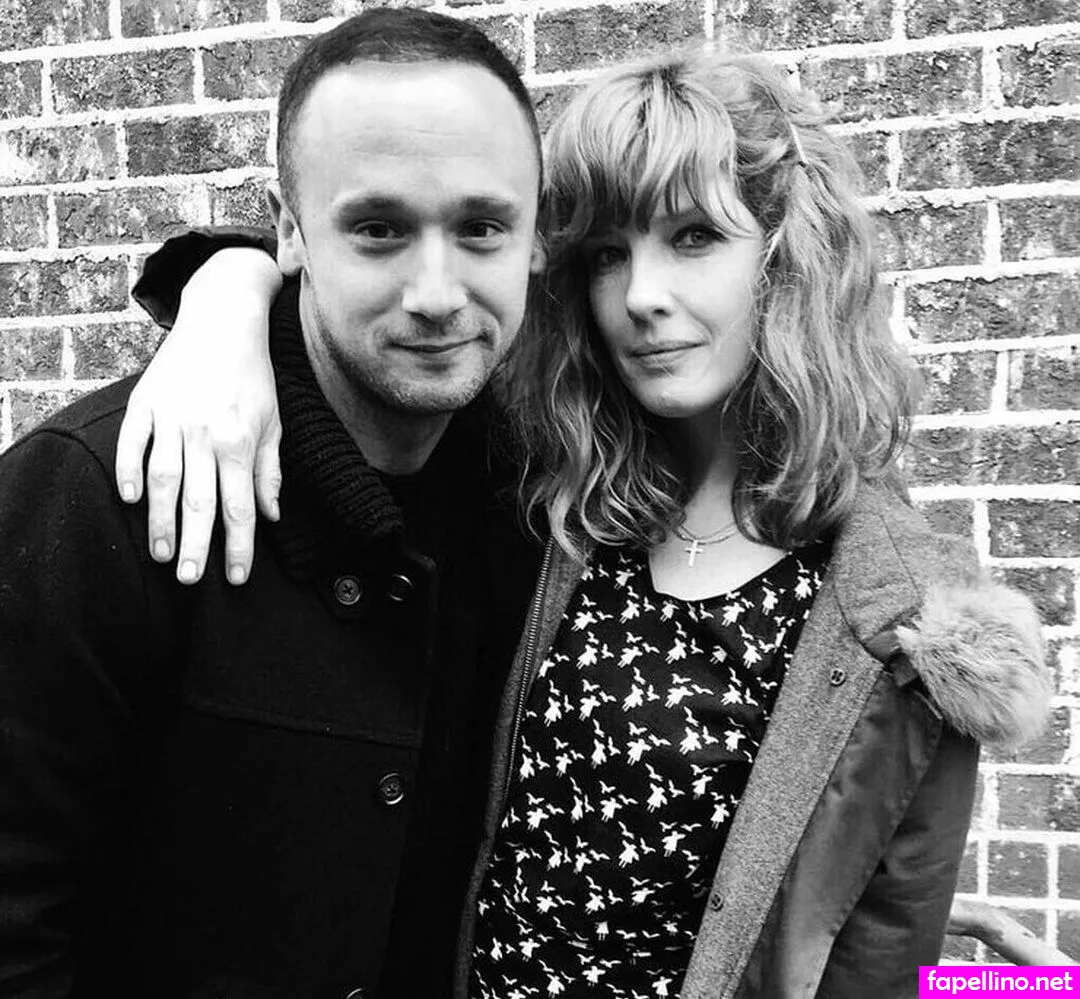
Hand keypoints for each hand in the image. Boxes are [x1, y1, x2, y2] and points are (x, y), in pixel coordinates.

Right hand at [115, 248, 283, 584]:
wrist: (224, 320)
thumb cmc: (253, 376)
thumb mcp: (273, 423)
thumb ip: (269, 472)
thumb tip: (270, 516)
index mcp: (240, 441)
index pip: (239, 507)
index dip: (238, 546)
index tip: (235, 578)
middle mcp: (205, 433)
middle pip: (198, 501)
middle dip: (194, 546)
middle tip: (188, 580)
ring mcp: (173, 416)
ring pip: (164, 479)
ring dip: (160, 520)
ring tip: (159, 553)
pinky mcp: (147, 400)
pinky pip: (134, 441)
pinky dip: (130, 469)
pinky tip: (131, 498)